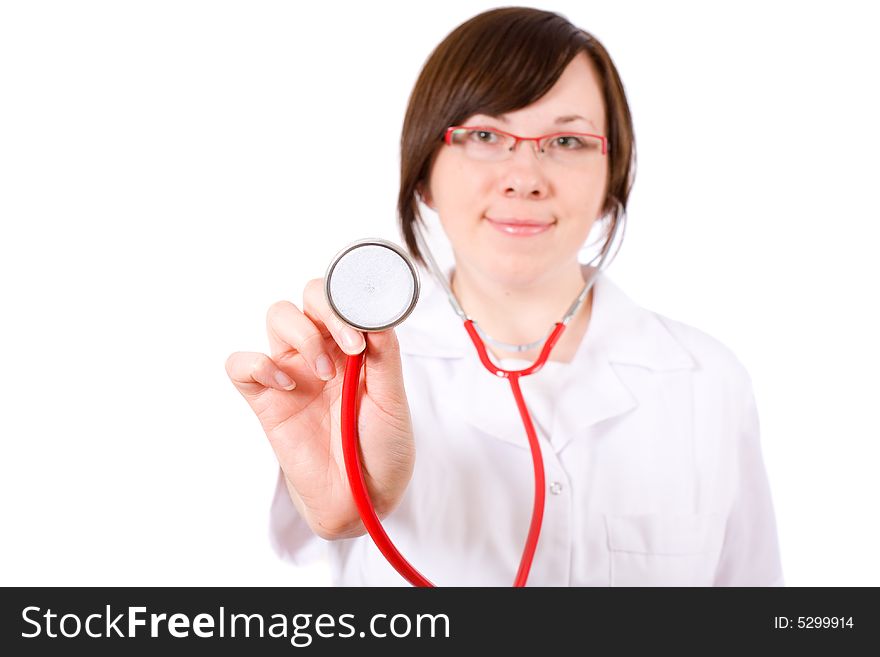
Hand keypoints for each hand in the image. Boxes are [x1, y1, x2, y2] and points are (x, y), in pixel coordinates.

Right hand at [226, 278, 414, 538]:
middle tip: (351, 347)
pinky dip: (258, 365)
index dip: (351, 299)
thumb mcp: (393, 400)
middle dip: (328, 310)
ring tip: (326, 374)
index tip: (367, 325)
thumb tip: (376, 314)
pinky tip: (287, 386)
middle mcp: (323, 350)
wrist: (362, 497)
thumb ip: (385, 355)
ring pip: (277, 316)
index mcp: (354, 345)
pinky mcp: (266, 400)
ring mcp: (292, 371)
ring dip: (302, 335)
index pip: (343, 296)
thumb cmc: (381, 447)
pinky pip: (240, 365)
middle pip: (308, 297)